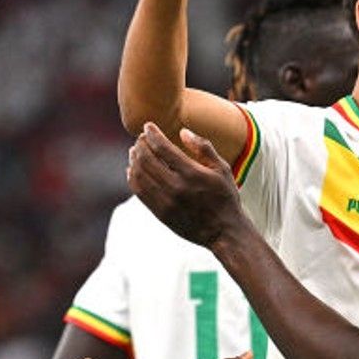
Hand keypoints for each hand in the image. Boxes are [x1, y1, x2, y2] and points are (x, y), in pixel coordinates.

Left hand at [127, 123, 249, 247]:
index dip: (152, 134)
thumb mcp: (222, 169)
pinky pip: (139, 191)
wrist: (224, 232)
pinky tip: (133, 169)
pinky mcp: (160, 213)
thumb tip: (182, 132)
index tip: (148, 126)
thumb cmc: (225, 197)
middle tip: (141, 138)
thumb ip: (203, 148)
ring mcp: (166, 202)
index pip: (162, 148)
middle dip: (141, 144)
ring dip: (134, 159)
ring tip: (135, 151)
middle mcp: (176, 188)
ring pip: (139, 175)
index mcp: (192, 174)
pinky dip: (132, 177)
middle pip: (146, 159)